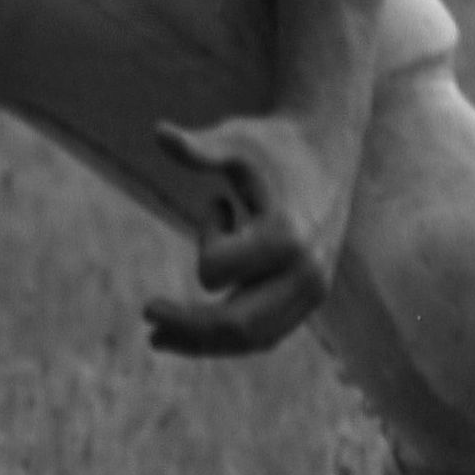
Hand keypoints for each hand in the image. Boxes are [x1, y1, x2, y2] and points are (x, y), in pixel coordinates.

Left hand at [143, 112, 350, 356]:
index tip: (216, 204)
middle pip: (237, 325)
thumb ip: (201, 148)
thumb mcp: (237, 140)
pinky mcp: (311, 298)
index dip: (205, 238)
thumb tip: (158, 131)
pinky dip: (230, 338)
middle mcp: (305, 273)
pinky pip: (267, 334)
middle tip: (146, 317)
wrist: (328, 150)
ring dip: (204, 343)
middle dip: (186, 328)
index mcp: (287, 237)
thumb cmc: (273, 143)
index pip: (216, 271)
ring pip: (253, 339)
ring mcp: (313, 291)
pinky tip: (194, 333)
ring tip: (159, 339)